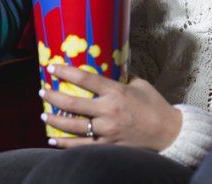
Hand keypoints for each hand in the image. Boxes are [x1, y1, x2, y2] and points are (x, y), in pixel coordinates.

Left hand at [40, 64, 182, 150]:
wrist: (169, 132)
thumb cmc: (156, 106)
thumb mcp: (141, 85)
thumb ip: (124, 76)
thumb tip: (113, 65)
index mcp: (117, 92)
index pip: (86, 78)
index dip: (66, 72)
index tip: (52, 67)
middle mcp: (109, 110)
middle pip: (72, 103)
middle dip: (53, 96)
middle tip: (42, 92)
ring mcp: (107, 130)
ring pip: (72, 126)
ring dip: (54, 120)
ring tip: (43, 115)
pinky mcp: (108, 145)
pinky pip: (80, 146)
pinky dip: (63, 143)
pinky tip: (52, 139)